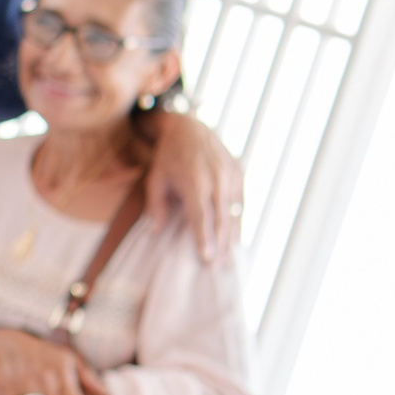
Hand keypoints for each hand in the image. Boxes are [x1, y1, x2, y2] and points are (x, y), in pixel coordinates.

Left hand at [143, 110, 243, 263]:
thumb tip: (155, 232)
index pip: (201, 215)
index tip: (206, 257)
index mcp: (194, 180)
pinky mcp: (238, 173)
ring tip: (229, 260)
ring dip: (232, 237)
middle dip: (220, 245)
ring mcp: (230, 175)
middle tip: (217, 267)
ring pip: (234, 213)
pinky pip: (240, 203)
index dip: (204, 237)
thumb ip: (155, 205)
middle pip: (221, 218)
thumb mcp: (155, 178)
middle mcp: (216, 178)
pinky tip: (234, 239)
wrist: (190, 127)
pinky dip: (238, 221)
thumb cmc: (168, 156)